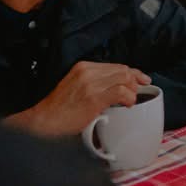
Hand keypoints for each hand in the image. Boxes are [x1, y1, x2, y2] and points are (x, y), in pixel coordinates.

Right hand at [12, 61, 148, 135]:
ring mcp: (91, 84)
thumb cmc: (59, 108)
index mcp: (83, 67)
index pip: (116, 66)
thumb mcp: (77, 87)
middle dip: (135, 82)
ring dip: (132, 91)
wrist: (43, 120)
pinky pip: (121, 92)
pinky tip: (126, 105)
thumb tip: (117, 86)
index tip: (142, 79)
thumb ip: (95, 82)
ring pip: (124, 79)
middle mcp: (87, 72)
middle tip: (138, 93)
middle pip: (123, 70)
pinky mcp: (94, 97)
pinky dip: (129, 98)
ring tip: (129, 101)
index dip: (133, 73)